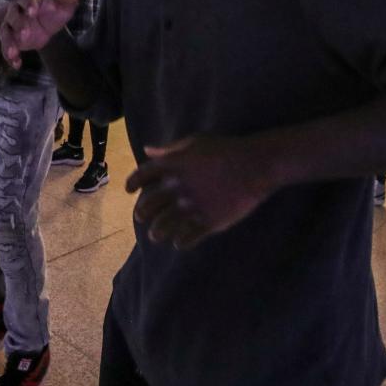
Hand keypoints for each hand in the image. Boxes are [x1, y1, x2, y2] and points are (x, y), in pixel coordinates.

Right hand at [0, 0, 80, 69]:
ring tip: (14, 52)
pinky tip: (17, 65)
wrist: (46, 27)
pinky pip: (6, 48)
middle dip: (18, 24)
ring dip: (8, 43)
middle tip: (26, 33)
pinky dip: (10, 57)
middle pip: (13, 16)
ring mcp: (11, 26)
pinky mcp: (10, 40)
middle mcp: (16, 11)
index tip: (33, 11)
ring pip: (5, 33)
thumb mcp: (64, 6)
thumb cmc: (54, 12)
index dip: (29, 4)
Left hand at [125, 134, 273, 249]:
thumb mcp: (196, 142)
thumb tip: (148, 150)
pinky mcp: (209, 221)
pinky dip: (179, 242)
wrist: (255, 165)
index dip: (132, 184)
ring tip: (157, 234)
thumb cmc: (226, 150)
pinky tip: (179, 241)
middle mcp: (179, 187)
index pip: (141, 176)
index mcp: (174, 165)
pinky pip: (186, 238)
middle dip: (141, 213)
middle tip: (141, 217)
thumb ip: (170, 149)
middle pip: (148, 205)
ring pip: (163, 227)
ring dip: (157, 232)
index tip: (129, 192)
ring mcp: (193, 206)